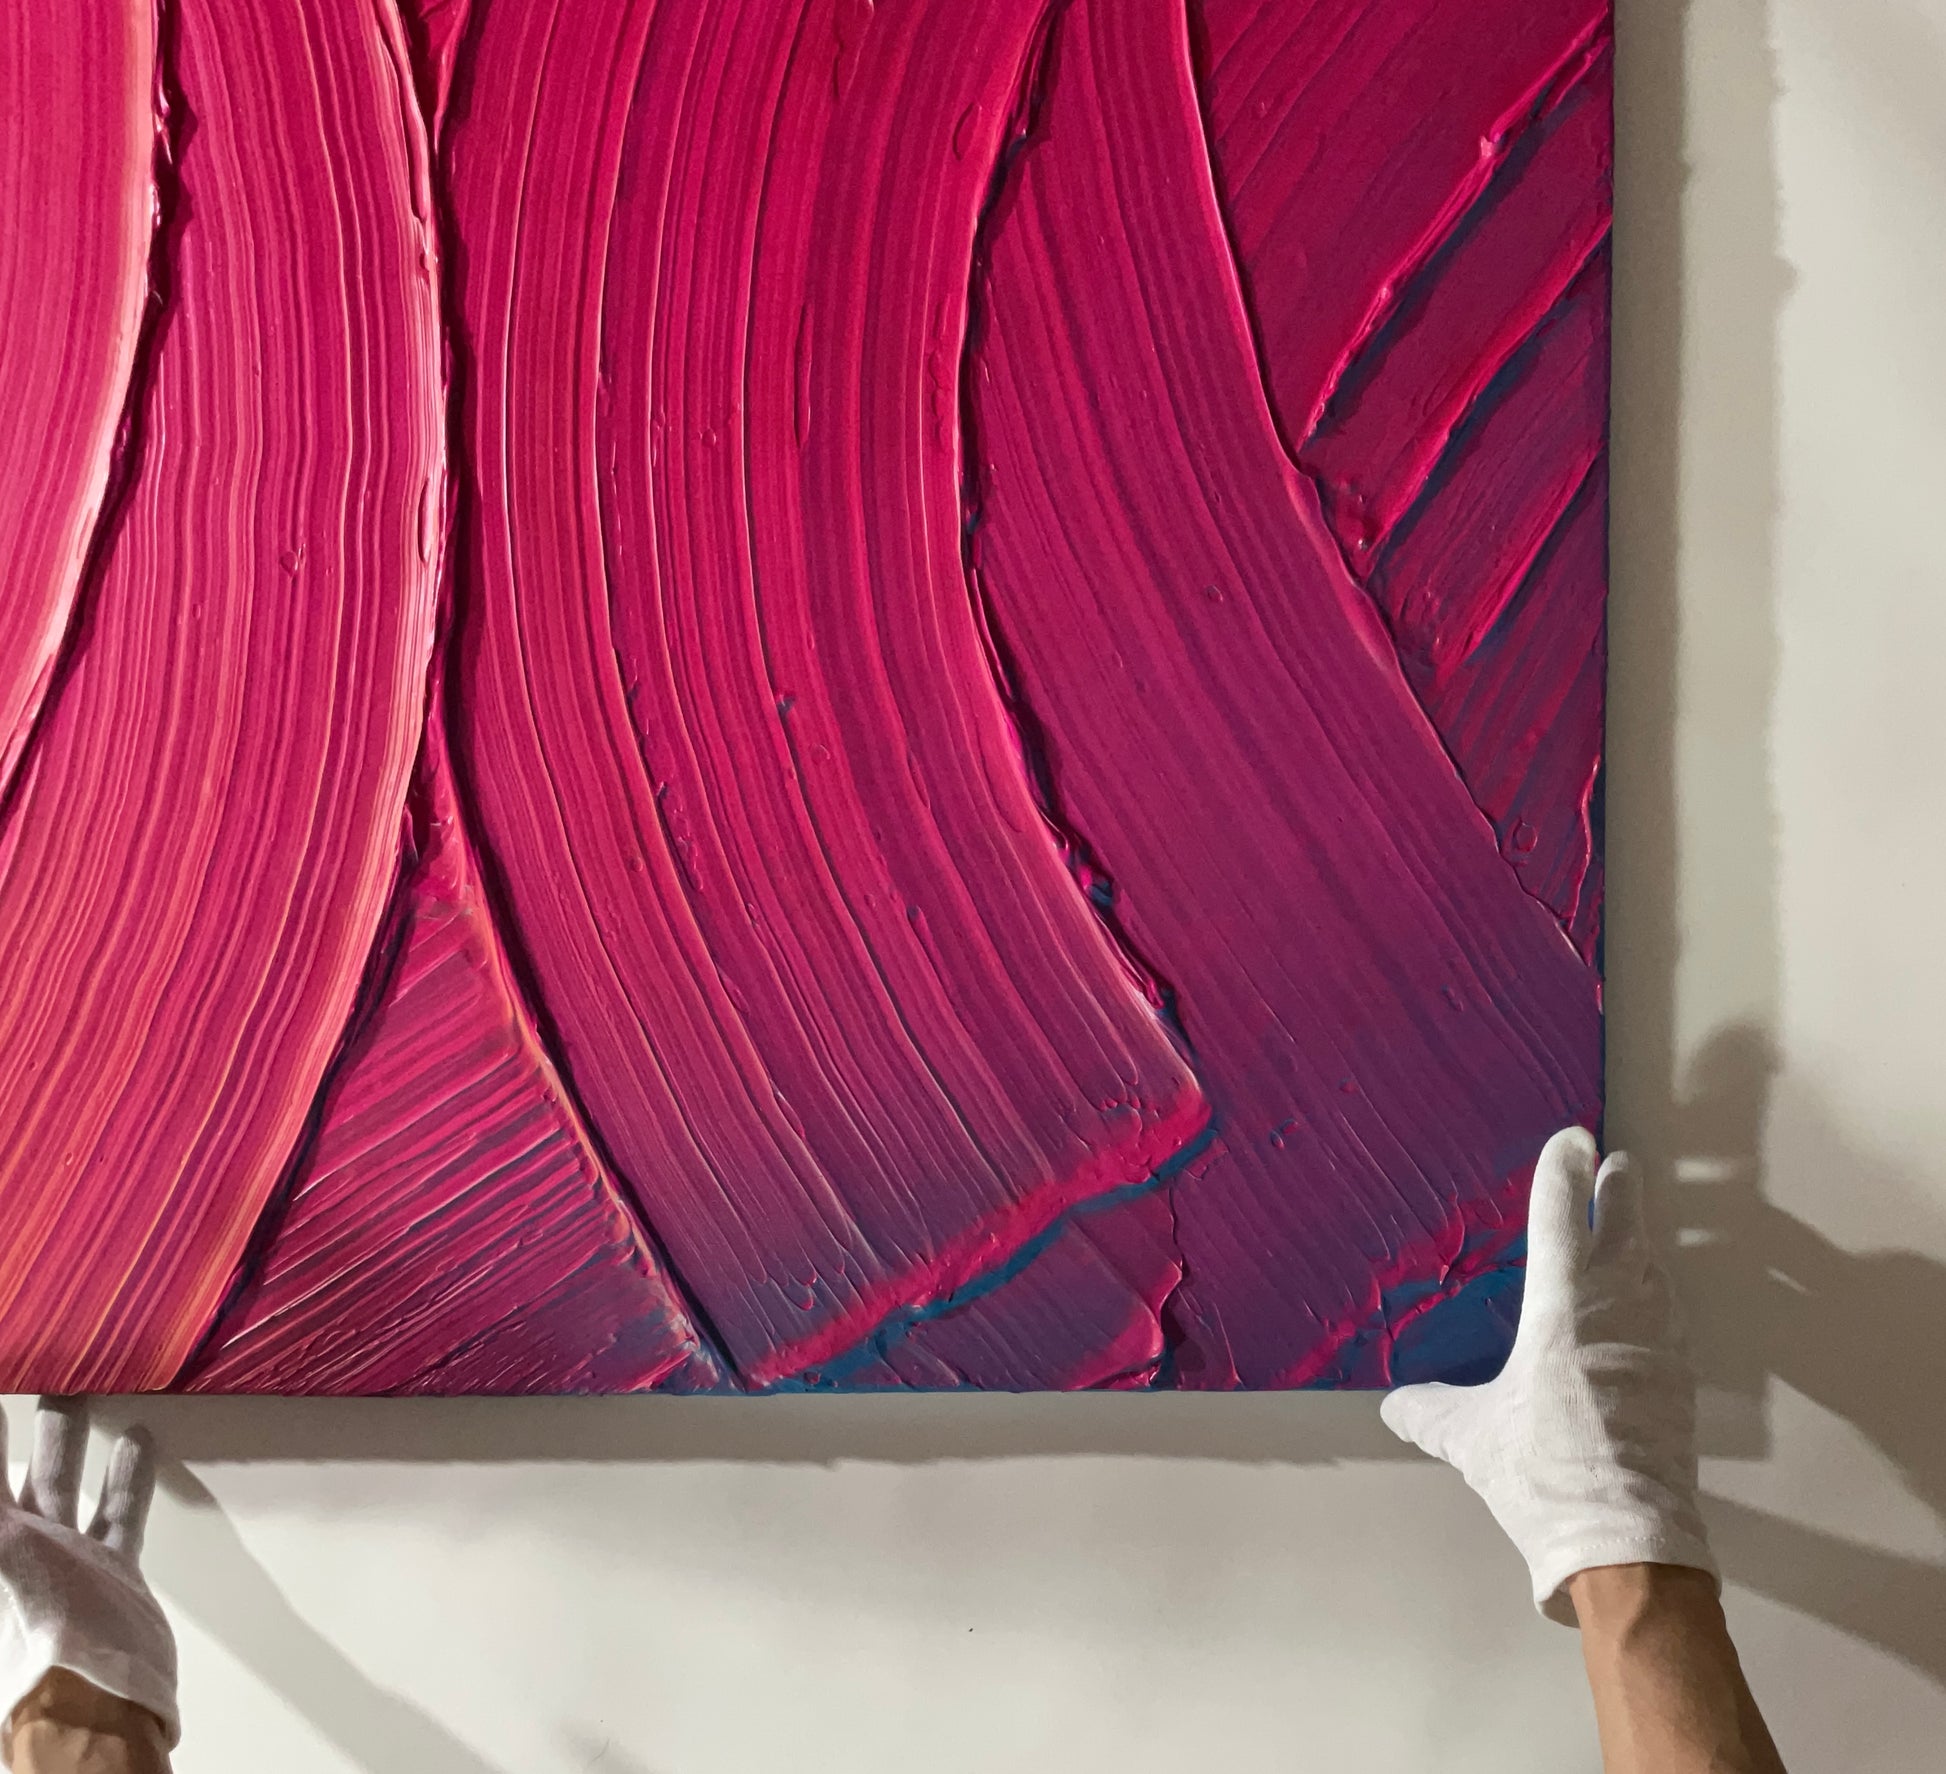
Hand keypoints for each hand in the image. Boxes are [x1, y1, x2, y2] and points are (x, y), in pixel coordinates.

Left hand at [0, 1400, 176, 1750]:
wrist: (96, 1703)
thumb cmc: (39, 1641)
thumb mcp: (6, 1557)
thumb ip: (1, 1517)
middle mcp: (18, 1547)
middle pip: (12, 1472)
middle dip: (13, 1427)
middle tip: (25, 1379)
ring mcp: (64, 1557)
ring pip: (63, 1480)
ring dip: (71, 1439)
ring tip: (77, 1395)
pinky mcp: (109, 1571)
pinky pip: (120, 1510)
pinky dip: (130, 1475)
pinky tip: (138, 1443)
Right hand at [1381, 1127, 1716, 1622]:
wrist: (1624, 1539)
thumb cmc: (1542, 1472)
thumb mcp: (1471, 1439)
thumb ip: (1431, 1412)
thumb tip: (1396, 1405)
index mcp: (1562, 1308)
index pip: (1563, 1218)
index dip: (1564, 1172)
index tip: (1572, 1138)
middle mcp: (1617, 1311)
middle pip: (1626, 1229)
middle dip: (1621, 1191)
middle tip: (1618, 1164)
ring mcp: (1657, 1345)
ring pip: (1653, 1273)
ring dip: (1642, 1244)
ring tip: (1632, 1233)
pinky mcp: (1679, 1382)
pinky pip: (1666, 1318)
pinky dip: (1654, 1297)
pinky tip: (1647, 1311)